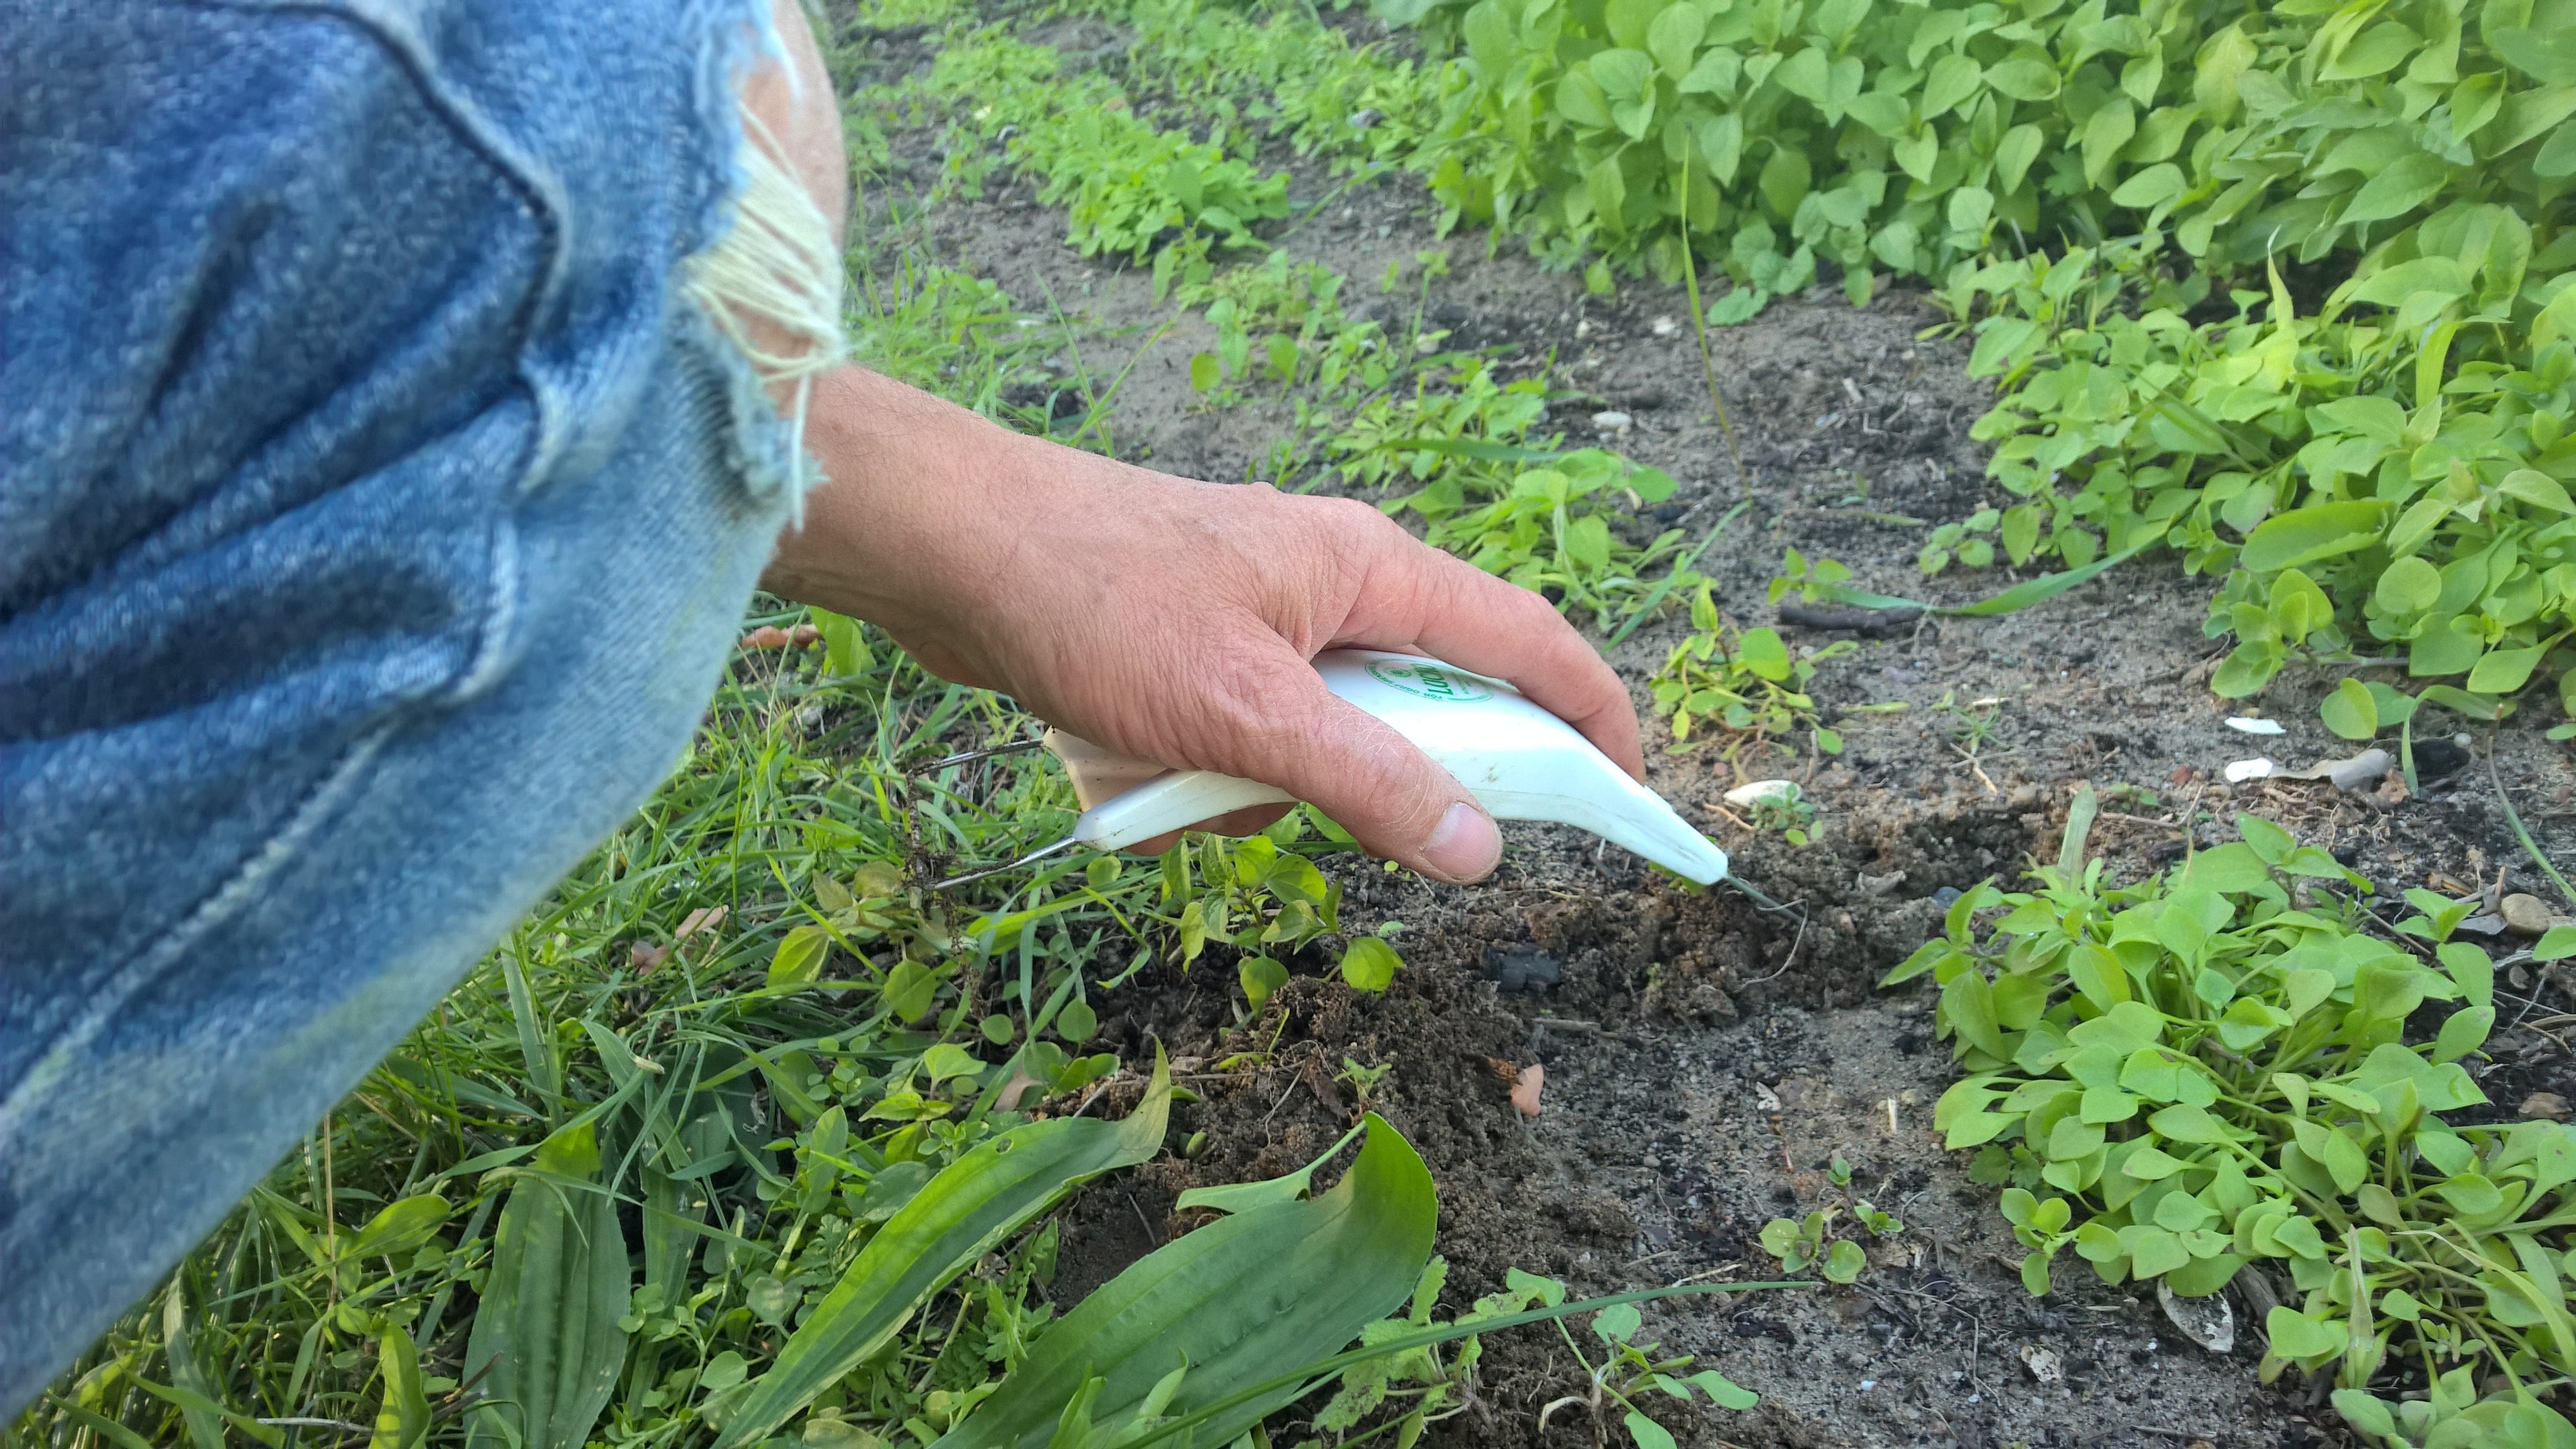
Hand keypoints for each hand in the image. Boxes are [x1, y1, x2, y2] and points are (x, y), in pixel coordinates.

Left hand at [763, 368, 1643, 882]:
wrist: (949, 548)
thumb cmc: (1096, 602)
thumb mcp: (1247, 712)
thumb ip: (1369, 780)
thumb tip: (1479, 847)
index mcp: (1370, 568)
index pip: (1527, 639)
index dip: (1593, 714)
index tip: (1633, 792)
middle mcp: (1330, 578)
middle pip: (1421, 698)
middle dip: (1378, 777)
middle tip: (1337, 822)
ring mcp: (1262, 610)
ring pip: (1323, 732)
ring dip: (1267, 785)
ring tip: (1179, 777)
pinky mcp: (1200, 643)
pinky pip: (1251, 732)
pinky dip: (1210, 770)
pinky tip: (1133, 766)